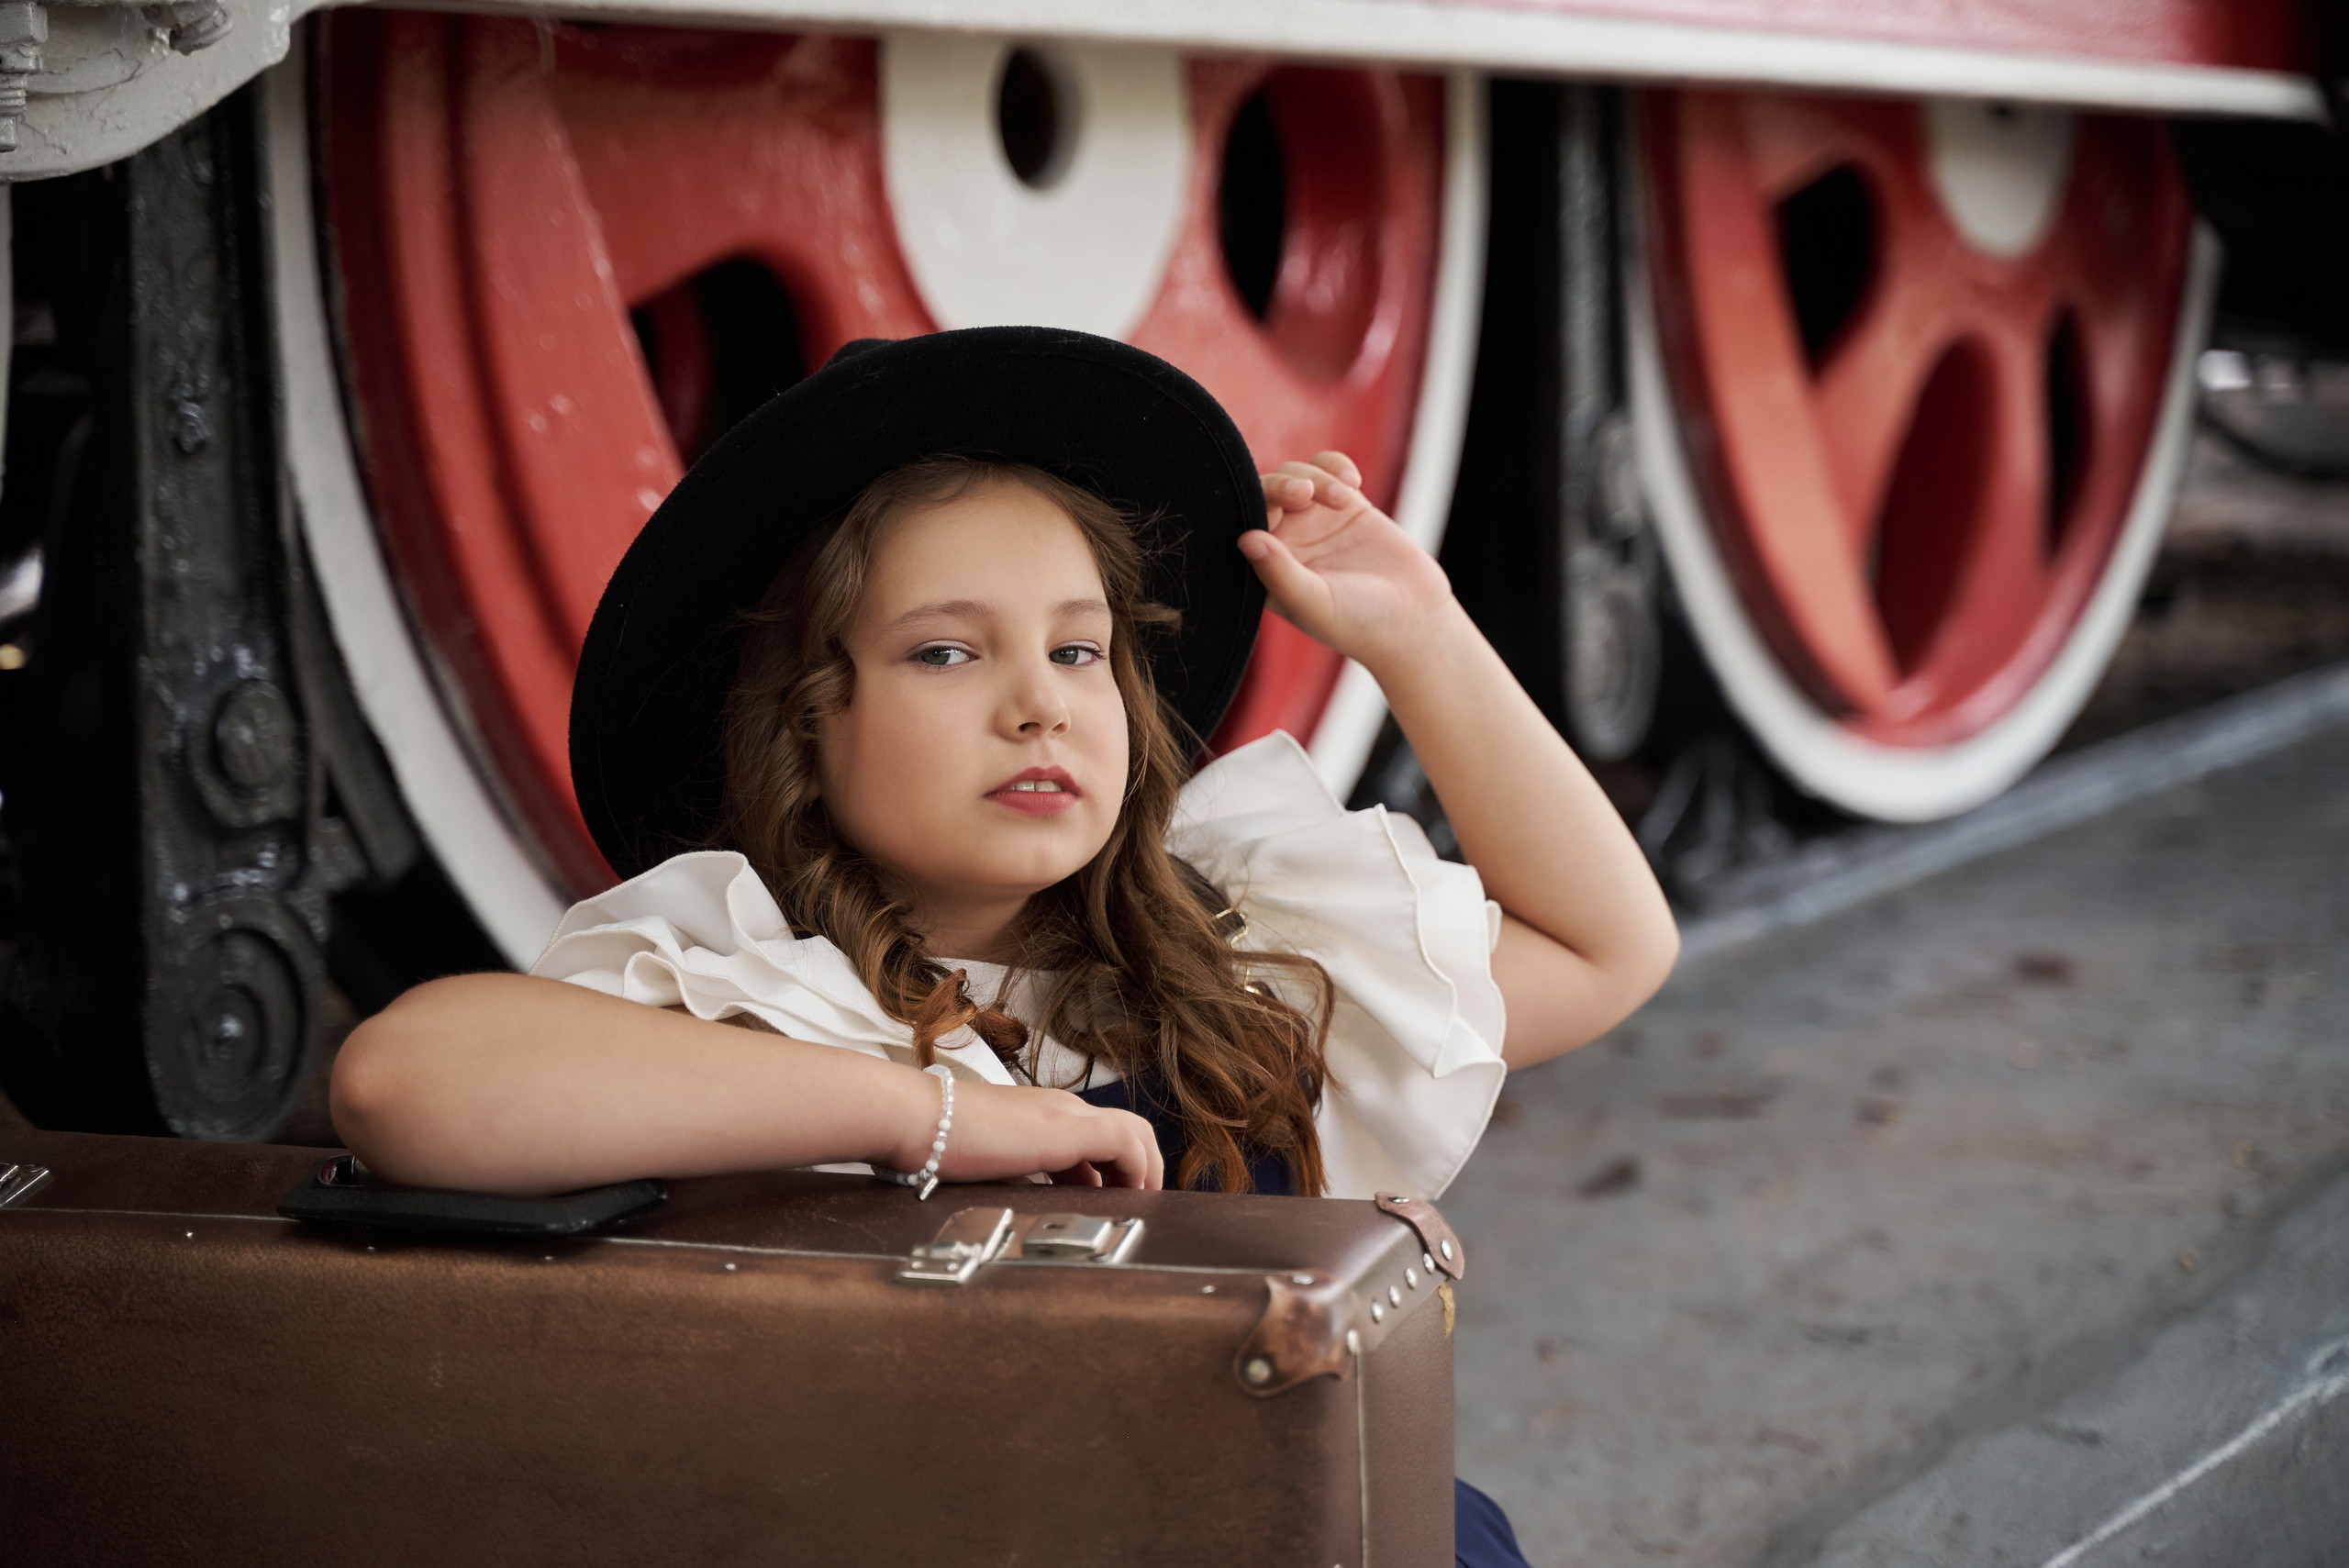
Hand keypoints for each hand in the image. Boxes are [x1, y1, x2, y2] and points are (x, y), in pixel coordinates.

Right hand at [895, 1078, 1163, 1189]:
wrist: (915, 1119)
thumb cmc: (935, 1142)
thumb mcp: (989, 1164)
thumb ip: (1015, 1178)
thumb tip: (1029, 1208)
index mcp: (1042, 1115)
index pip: (1099, 1138)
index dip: (1115, 1171)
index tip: (1114, 1204)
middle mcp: (1060, 1108)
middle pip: (1128, 1129)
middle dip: (1140, 1169)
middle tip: (1136, 1209)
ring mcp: (1065, 1114)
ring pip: (1134, 1132)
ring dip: (1144, 1171)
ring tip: (1138, 1209)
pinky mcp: (1065, 1129)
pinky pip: (1125, 1142)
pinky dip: (1136, 1170)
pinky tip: (1127, 1199)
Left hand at [1242, 451, 1458, 671]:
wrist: (1413, 620)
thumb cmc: (1357, 623)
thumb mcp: (1314, 602)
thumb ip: (1278, 572)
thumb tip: (1245, 539)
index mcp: (1265, 567)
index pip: (1244, 522)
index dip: (1257, 505)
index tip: (1283, 510)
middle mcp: (1284, 541)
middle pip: (1267, 492)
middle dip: (1283, 484)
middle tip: (1306, 492)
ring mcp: (1314, 521)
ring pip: (1298, 474)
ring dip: (1317, 477)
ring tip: (1344, 498)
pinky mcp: (1346, 506)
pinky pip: (1328, 469)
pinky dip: (1335, 466)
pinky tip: (1353, 483)